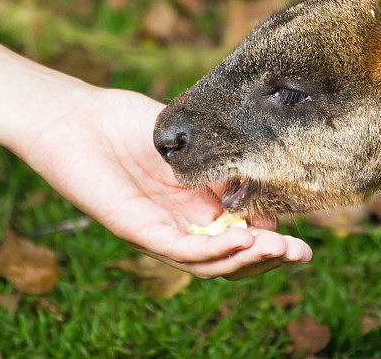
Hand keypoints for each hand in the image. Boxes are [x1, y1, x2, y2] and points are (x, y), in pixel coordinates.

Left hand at [19, 86, 311, 279]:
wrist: (78, 117)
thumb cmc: (127, 124)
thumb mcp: (190, 143)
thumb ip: (223, 165)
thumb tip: (263, 187)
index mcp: (193, 206)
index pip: (238, 235)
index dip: (269, 238)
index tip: (300, 233)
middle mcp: (179, 225)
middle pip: (229, 258)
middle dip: (269, 258)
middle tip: (302, 253)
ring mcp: (158, 231)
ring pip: (210, 263)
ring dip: (249, 261)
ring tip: (283, 251)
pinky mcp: (138, 230)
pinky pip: (182, 250)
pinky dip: (216, 251)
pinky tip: (244, 242)